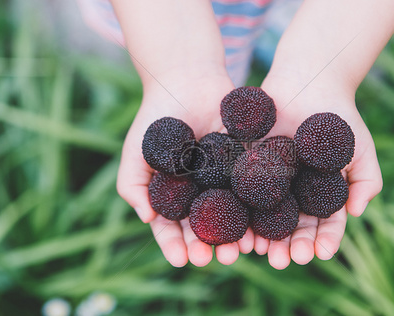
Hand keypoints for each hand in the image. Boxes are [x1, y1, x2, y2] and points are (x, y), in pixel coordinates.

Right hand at [117, 70, 254, 266]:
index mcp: (175, 196)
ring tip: (239, 249)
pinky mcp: (248, 164)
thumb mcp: (136, 153)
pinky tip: (260, 221)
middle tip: (213, 260)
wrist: (186, 81)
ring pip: (232, 215)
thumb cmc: (156, 118)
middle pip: (205, 228)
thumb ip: (133, 186)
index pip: (174, 228)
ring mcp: (226, 180)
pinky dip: (257, 208)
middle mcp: (202, 193)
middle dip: (208, 246)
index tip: (181, 260)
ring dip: (236, 235)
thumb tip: (147, 220)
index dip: (176, 245)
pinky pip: (254, 189)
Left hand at [256, 69, 382, 268]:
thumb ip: (366, 180)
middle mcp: (294, 194)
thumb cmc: (340, 115)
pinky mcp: (246, 166)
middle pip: (291, 227)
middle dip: (289, 247)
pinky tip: (237, 222)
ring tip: (259, 252)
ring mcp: (269, 181)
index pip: (323, 225)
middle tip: (283, 261)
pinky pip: (241, 191)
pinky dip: (239, 209)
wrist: (309, 81)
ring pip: (264, 216)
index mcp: (320, 195)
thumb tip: (357, 212)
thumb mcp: (361, 148)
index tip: (320, 254)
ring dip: (261, 237)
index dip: (323, 241)